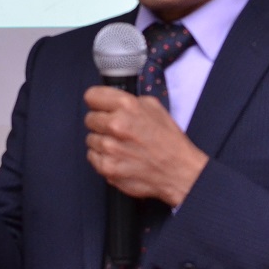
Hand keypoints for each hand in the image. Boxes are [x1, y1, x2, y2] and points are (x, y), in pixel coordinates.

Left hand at [84, 86, 208, 205]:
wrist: (179, 172)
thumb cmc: (169, 141)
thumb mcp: (155, 107)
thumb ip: (129, 101)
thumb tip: (111, 101)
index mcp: (127, 106)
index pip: (91, 96)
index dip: (97, 102)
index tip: (101, 108)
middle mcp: (116, 125)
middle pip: (89, 118)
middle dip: (101, 123)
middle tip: (117, 131)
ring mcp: (110, 148)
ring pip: (90, 139)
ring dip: (102, 142)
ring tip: (122, 146)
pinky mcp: (107, 167)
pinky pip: (92, 157)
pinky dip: (103, 158)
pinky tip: (119, 158)